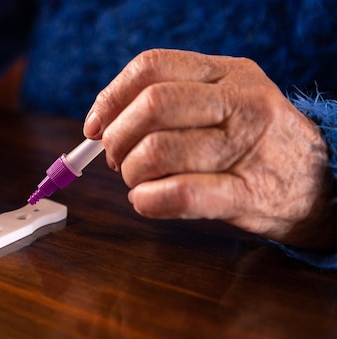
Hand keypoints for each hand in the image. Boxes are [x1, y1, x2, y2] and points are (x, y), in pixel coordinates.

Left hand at [84, 49, 336, 248]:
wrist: (320, 184)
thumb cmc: (252, 143)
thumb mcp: (224, 103)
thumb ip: (170, 103)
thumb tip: (100, 125)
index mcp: (227, 72)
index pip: (151, 67)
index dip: (110, 97)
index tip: (94, 126)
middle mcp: (241, 101)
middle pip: (152, 106)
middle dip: (118, 138)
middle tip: (117, 158)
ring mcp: (247, 146)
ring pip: (158, 151)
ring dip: (131, 174)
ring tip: (138, 181)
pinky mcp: (248, 193)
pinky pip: (179, 194)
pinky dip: (147, 201)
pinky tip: (147, 200)